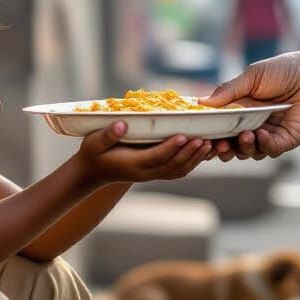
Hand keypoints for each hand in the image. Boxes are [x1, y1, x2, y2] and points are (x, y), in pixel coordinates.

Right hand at [74, 121, 212, 185]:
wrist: (91, 172)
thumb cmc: (92, 154)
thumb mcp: (93, 142)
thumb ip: (107, 134)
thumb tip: (122, 125)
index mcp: (132, 164)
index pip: (156, 156)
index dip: (171, 147)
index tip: (183, 135)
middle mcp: (145, 172)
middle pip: (172, 165)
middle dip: (189, 153)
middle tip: (204, 139)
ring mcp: (150, 175)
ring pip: (178, 170)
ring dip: (194, 159)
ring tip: (208, 145)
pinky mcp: (154, 173)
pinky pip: (176, 171)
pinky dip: (190, 163)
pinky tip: (200, 152)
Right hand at [201, 51, 299, 159]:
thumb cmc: (285, 71)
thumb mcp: (251, 77)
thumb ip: (228, 91)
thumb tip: (200, 103)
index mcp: (239, 111)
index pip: (218, 128)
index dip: (208, 135)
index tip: (197, 136)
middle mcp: (251, 126)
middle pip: (230, 146)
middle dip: (221, 149)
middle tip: (218, 145)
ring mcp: (268, 135)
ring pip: (249, 152)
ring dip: (243, 148)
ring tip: (243, 136)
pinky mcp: (286, 139)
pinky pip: (270, 149)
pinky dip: (263, 145)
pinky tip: (261, 135)